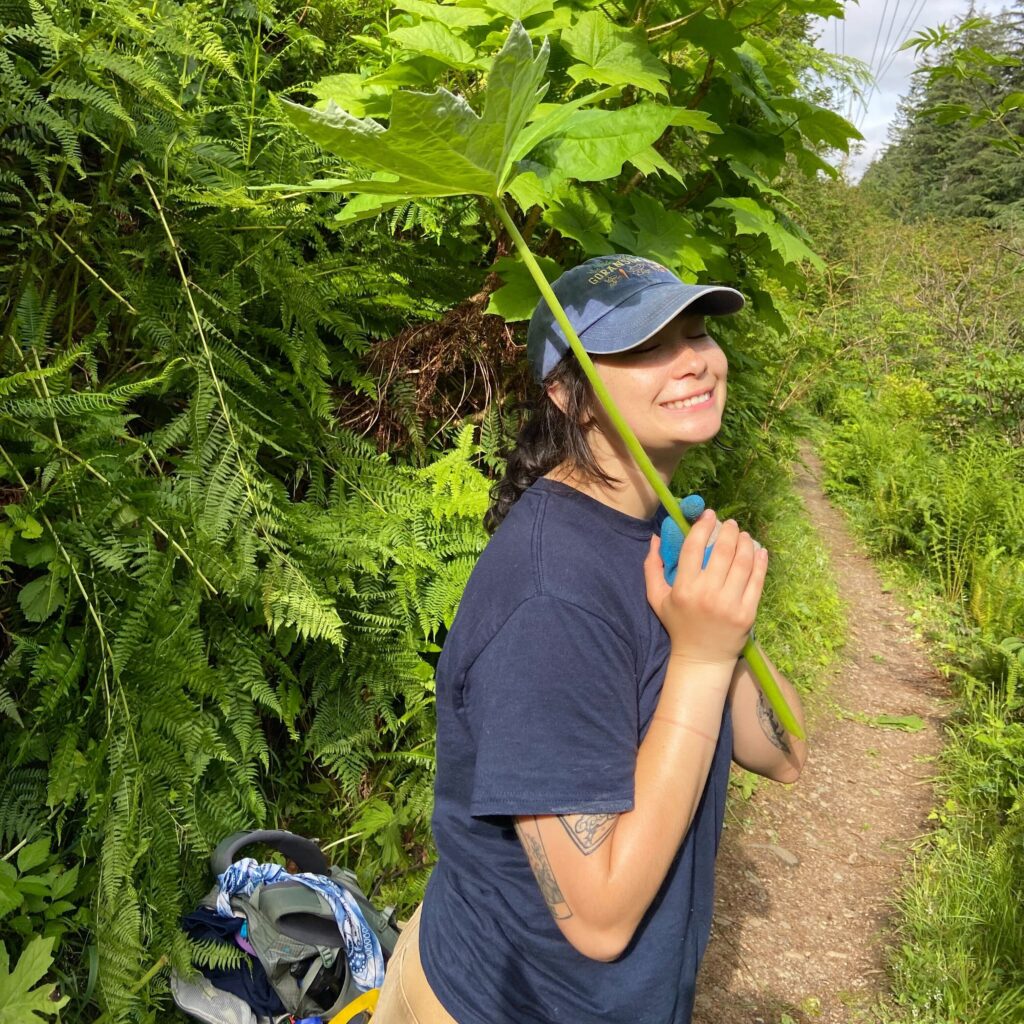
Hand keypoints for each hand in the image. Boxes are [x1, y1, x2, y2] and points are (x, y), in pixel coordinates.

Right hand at [643, 510, 767, 664]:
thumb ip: (652, 567)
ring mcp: (729, 604)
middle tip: (731, 524)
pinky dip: (760, 561)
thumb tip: (656, 537)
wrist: (701, 659)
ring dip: (746, 543)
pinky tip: (760, 551)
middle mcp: (707, 594)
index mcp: (684, 588)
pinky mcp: (747, 613)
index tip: (709, 515)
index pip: (694, 547)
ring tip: (744, 535)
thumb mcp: (657, 598)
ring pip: (743, 563)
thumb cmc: (678, 625)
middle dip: (729, 531)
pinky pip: (757, 580)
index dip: (703, 527)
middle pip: (723, 551)